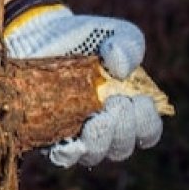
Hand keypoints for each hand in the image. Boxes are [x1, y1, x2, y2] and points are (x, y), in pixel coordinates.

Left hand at [3, 0, 162, 166]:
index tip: (138, 101)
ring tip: (95, 120)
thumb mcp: (114, 34)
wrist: (41, 33)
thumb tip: (120, 70)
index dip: (146, 123)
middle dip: (122, 130)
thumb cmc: (86, 38)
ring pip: (93, 155)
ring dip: (98, 143)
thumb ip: (128, 46)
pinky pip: (60, 156)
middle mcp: (104, 128)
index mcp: (128, 109)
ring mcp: (76, 133)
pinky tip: (69, 139)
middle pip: (121, 148)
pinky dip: (67, 152)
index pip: (146, 132)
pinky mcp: (47, 133)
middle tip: (113, 104)